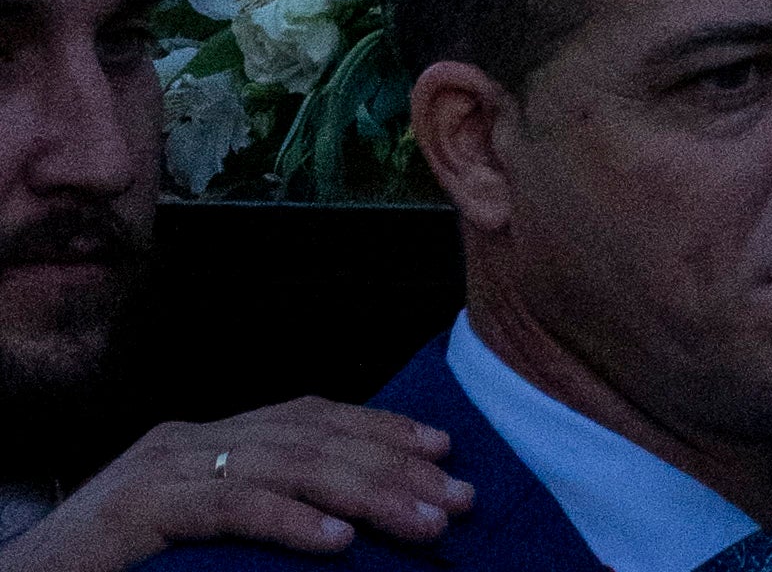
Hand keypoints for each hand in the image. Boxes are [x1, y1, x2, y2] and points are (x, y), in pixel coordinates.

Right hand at [24, 421, 481, 571]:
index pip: (311, 417)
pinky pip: (233, 508)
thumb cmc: (109, 567)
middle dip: (394, 466)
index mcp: (207, 440)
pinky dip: (293, 521)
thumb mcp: (192, 533)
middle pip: (314, 439)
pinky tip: (339, 541)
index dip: (381, 429)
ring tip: (424, 522)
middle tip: (458, 498)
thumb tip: (337, 529)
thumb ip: (249, 514)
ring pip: (288, 467)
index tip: (444, 452)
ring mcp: (167, 468)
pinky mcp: (145, 508)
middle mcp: (193, 439)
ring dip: (367, 496)